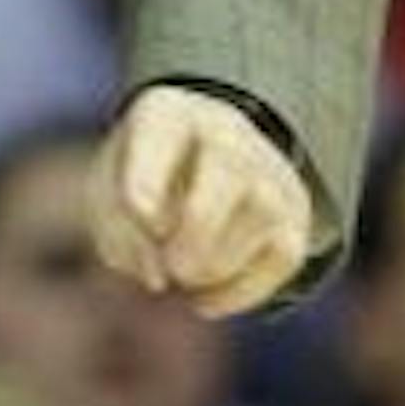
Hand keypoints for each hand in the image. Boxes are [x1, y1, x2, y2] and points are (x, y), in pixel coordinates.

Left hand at [87, 84, 312, 317]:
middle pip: (226, 172)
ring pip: (258, 217)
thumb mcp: (108, 191)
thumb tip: (158, 276)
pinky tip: (206, 294)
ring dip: (210, 267)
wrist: (201, 167)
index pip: (159, 133)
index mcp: (166, 112)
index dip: (147, 178)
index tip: (141, 213)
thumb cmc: (144, 179)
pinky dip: (237, 291)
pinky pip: (280, 258)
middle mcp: (225, 130)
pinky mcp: (295, 216)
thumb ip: (119, 229)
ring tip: (184, 270)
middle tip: (172, 266)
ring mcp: (268, 170)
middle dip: (195, 235)